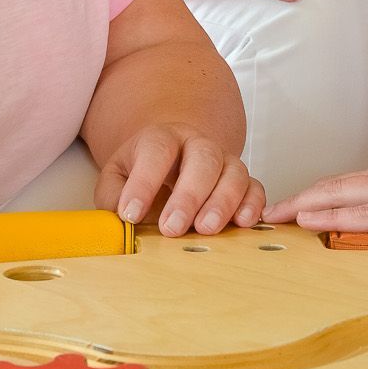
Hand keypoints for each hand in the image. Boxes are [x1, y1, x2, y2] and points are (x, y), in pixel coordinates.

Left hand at [95, 123, 264, 234]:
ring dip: (222, 202)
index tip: (131, 214)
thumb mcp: (116, 180)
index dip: (144, 182)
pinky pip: (255, 189)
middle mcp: (197, 144)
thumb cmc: (141, 174)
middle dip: (189, 195)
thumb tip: (118, 221)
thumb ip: (112, 197)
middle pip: (203, 158)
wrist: (170, 163)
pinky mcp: (244, 182)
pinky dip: (252, 205)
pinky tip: (241, 223)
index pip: (156, 150)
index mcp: (162, 139)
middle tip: (172, 228)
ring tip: (205, 229)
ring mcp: (224, 162)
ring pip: (234, 172)